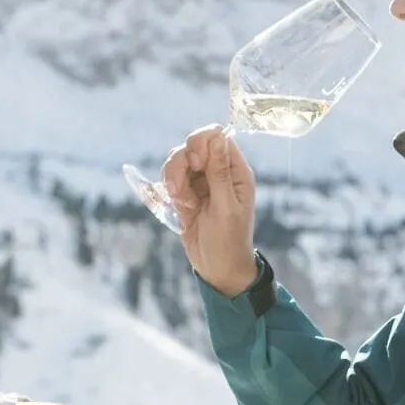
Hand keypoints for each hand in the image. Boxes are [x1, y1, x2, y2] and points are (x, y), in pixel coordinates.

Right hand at [164, 124, 255, 295]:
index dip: (201, 144)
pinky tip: (178, 206)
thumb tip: (218, 137)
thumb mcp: (225, 207)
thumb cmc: (229, 240)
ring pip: (178, 160)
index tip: (196, 164)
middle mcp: (218, 171)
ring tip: (181, 202)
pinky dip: (169, 189)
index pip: (216, 137)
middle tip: (181, 189)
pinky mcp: (185, 192)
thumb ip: (219, 172)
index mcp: (236, 171)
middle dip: (182, 164)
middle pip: (192, 146)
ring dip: (173, 178)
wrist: (217, 268)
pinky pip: (170, 178)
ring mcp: (200, 182)